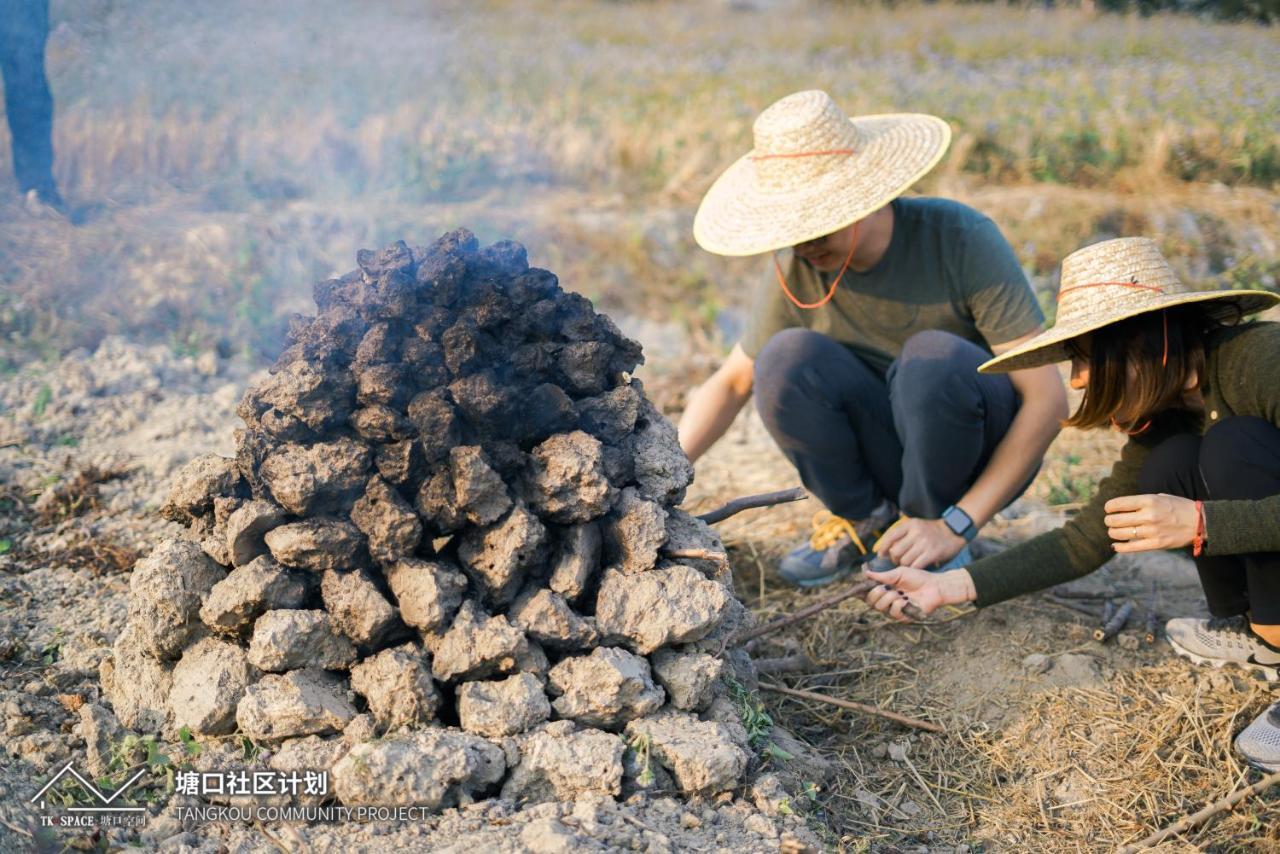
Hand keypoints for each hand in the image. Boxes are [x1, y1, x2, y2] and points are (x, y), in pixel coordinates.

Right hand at [861, 567, 976, 620]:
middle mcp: (888, 600)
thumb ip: (882, 576)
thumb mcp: (899, 573)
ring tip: (899, 593)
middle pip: (870, 602)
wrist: (935, 586)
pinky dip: (897, 605)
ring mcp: (895, 609)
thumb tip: (866, 573)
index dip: (860, 592)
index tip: (858, 588)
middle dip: (875, 593)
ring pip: (880, 607)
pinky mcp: (904, 617)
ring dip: (888, 598)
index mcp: (885, 589)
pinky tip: (905, 600)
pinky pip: (893, 613)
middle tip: (885, 587)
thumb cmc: (918, 578)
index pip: (868, 593)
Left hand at [874, 517, 965, 568]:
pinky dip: (913, 569)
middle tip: (897, 560)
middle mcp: (916, 532)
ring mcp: (924, 543)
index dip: (883, 548)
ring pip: (904, 560)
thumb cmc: (931, 531)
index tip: (881, 555)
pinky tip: (915, 568)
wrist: (953, 531)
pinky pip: (916, 566)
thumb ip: (901, 534)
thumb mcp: (916, 526)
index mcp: (910, 525)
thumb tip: (882, 548)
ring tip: (907, 564)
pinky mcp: (932, 553)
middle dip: (894, 559)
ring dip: (903, 565)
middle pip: (895, 551)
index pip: (890, 536)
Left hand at [1104, 493, 1198, 552]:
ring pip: (1119, 533)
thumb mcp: (1160, 497)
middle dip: (1109, 520)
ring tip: (1114, 531)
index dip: (1109, 507)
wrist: (1200, 522)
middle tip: (1110, 521)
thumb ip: (1141, 502)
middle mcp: (1148, 516)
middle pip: (1115, 520)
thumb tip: (1120, 507)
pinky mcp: (1156, 544)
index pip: (1118, 504)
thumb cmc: (1178, 507)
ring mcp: (1152, 531)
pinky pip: (1131, 547)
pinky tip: (1115, 545)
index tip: (1108, 509)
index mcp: (1149, 501)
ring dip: (1113, 532)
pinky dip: (1119, 547)